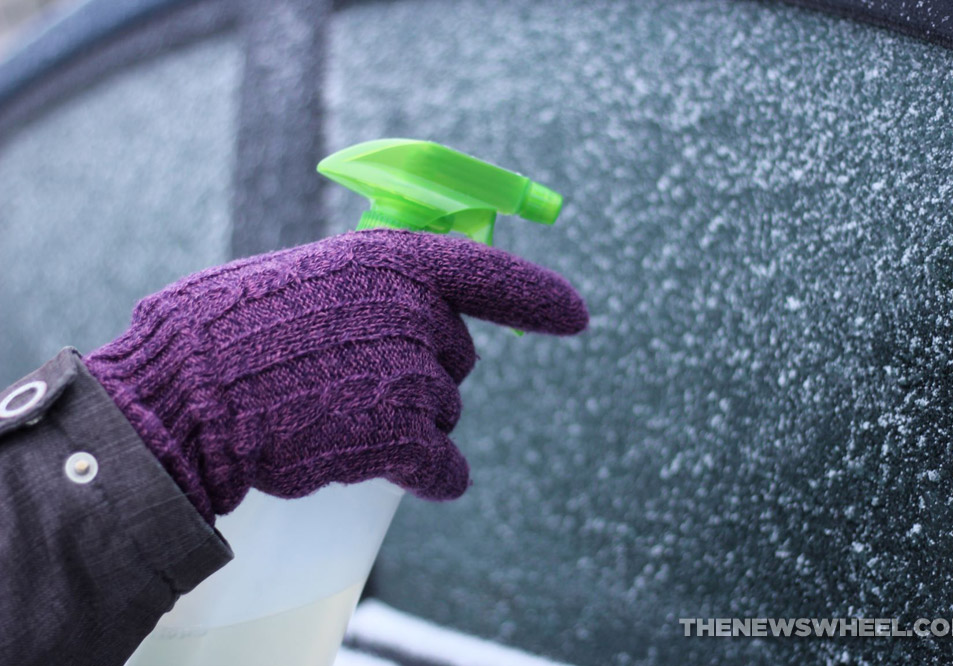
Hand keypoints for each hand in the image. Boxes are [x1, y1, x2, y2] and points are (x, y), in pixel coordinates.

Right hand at [84, 230, 587, 521]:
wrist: (185, 395)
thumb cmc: (224, 333)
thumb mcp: (302, 276)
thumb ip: (367, 284)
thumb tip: (408, 298)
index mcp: (390, 261)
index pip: (486, 273)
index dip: (536, 296)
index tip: (574, 315)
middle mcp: (414, 312)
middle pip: (456, 357)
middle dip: (422, 372)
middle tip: (354, 379)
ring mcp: (412, 377)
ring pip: (444, 415)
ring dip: (410, 425)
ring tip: (336, 418)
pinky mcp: (401, 439)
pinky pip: (444, 468)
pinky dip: (431, 476)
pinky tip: (399, 472)